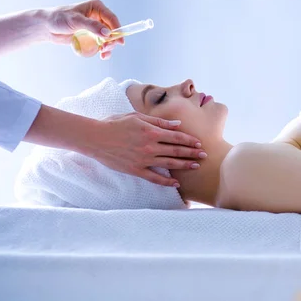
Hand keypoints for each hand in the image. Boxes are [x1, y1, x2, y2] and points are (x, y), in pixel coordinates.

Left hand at [43, 0, 123, 59]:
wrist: (47, 27)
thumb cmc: (58, 19)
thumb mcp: (76, 21)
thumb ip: (92, 26)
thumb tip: (107, 33)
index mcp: (96, 8)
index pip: (111, 18)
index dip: (118, 29)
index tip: (120, 41)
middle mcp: (97, 17)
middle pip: (112, 30)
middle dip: (111, 41)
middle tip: (106, 48)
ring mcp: (95, 27)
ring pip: (108, 39)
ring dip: (108, 47)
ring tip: (103, 53)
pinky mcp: (91, 36)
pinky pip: (101, 44)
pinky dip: (102, 50)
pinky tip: (101, 55)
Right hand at [86, 113, 205, 186]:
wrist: (95, 138)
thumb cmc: (115, 123)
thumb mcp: (137, 117)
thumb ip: (159, 121)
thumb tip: (177, 124)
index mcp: (151, 131)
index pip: (176, 136)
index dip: (190, 140)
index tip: (199, 143)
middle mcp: (150, 146)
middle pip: (176, 150)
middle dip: (192, 152)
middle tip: (205, 155)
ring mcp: (143, 159)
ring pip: (169, 163)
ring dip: (184, 165)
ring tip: (196, 166)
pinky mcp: (136, 170)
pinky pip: (154, 177)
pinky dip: (166, 181)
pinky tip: (177, 183)